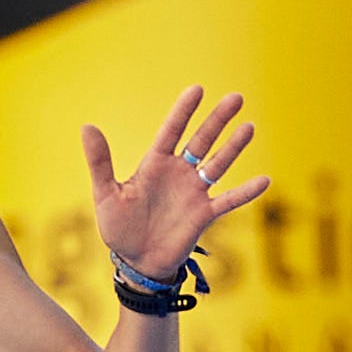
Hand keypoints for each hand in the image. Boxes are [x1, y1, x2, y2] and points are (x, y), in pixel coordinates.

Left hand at [85, 87, 270, 283]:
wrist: (136, 262)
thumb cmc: (118, 228)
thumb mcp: (105, 194)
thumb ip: (100, 162)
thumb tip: (87, 126)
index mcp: (154, 165)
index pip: (172, 131)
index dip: (183, 111)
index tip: (197, 89)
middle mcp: (178, 174)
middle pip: (201, 141)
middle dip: (218, 120)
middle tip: (236, 97)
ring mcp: (194, 193)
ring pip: (218, 165)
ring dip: (234, 147)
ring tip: (249, 127)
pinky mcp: (205, 214)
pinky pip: (229, 201)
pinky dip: (246, 192)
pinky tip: (265, 180)